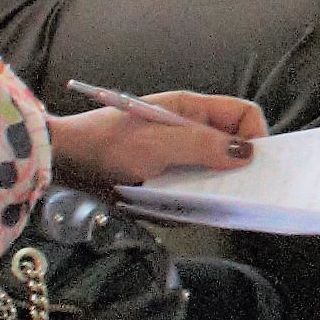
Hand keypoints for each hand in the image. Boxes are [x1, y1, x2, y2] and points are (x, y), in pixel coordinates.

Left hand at [45, 90, 261, 185]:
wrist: (62, 162)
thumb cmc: (108, 145)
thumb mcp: (158, 145)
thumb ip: (203, 147)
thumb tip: (247, 154)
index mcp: (192, 110)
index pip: (243, 115)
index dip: (256, 137)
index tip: (255, 167)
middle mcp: (189, 131)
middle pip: (231, 148)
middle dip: (234, 172)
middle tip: (232, 194)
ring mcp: (175, 156)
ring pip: (211, 175)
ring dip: (205, 192)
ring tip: (189, 203)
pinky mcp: (162, 178)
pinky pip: (187, 193)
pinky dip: (183, 204)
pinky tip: (166, 209)